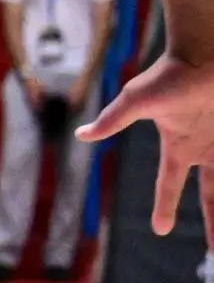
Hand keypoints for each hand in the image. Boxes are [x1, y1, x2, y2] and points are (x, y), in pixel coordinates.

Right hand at [83, 54, 213, 232]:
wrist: (207, 52)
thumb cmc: (171, 74)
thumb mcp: (137, 100)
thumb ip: (113, 121)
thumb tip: (82, 135)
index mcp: (178, 146)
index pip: (169, 184)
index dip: (165, 208)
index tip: (161, 229)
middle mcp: (204, 148)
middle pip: (211, 197)